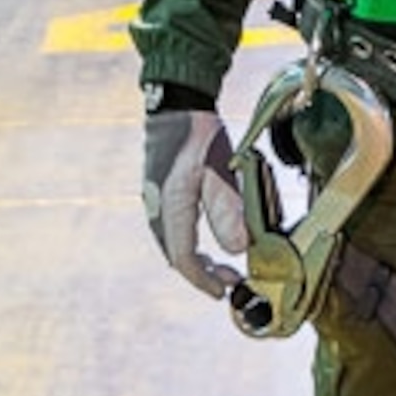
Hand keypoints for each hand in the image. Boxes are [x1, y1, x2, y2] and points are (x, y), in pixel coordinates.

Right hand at [141, 102, 247, 298]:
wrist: (175, 104)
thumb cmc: (198, 135)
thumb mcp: (220, 171)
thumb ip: (229, 210)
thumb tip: (238, 249)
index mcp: (171, 208)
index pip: (184, 258)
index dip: (204, 280)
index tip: (223, 291)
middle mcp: (158, 209)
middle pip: (176, 256)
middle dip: (203, 274)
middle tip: (229, 280)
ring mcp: (157, 202)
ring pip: (174, 245)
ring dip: (197, 261)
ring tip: (221, 267)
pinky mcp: (161, 194)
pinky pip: (173, 232)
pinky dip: (190, 245)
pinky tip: (208, 242)